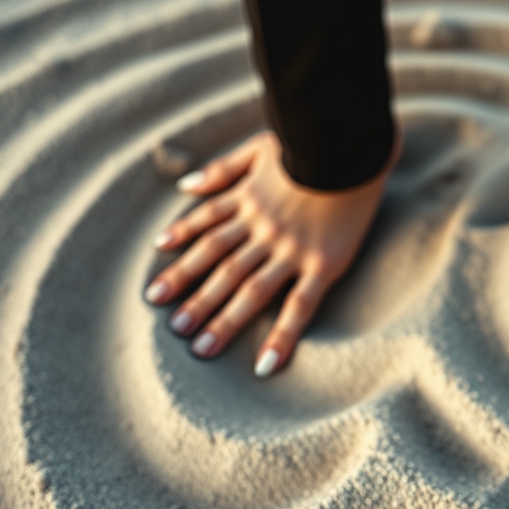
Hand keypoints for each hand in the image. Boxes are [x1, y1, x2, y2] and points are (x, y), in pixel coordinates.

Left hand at [145, 131, 394, 376]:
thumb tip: (185, 185)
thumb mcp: (261, 145)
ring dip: (223, 319)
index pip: (205, 233)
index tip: (156, 285)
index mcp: (249, 201)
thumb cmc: (312, 143)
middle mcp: (262, 230)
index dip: (179, 262)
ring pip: (249, 290)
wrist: (351, 145)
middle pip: (220, 267)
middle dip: (193, 297)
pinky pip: (299, 306)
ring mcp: (290, 250)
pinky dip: (281, 337)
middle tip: (173, 327)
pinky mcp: (322, 265)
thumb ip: (223, 167)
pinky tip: (265, 365)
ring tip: (201, 349)